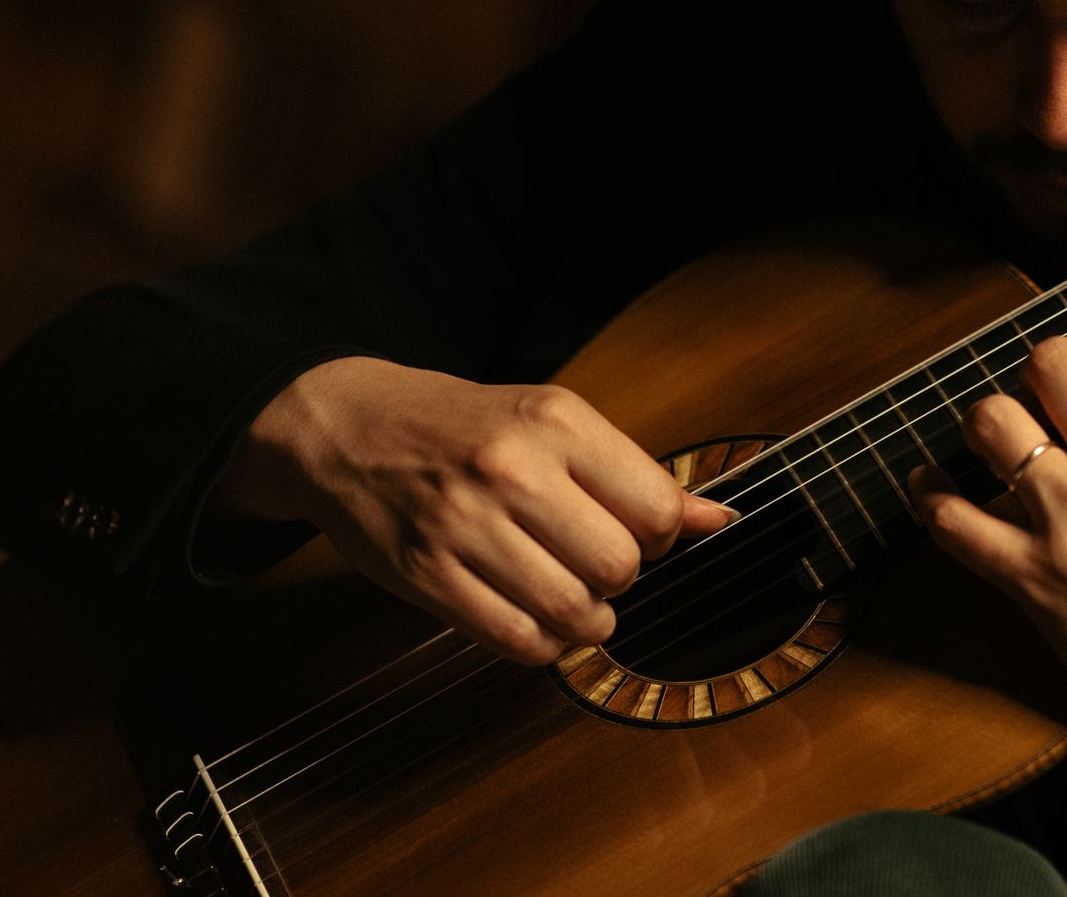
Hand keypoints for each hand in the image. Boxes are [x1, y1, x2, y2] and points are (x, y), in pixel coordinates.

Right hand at [219, 357, 736, 663]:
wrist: (350, 426)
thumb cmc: (463, 427)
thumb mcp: (552, 422)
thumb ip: (634, 474)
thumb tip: (717, 519)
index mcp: (556, 420)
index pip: (656, 508)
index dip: (660, 537)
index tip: (634, 533)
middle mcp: (511, 467)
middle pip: (619, 567)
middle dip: (620, 580)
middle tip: (594, 565)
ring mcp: (463, 524)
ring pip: (573, 612)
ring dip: (585, 621)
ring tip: (569, 600)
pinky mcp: (426, 573)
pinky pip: (516, 641)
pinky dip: (541, 646)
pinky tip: (534, 621)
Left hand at [909, 320, 1066, 735]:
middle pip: (1052, 359)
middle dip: (1053, 372)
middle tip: (1060, 398)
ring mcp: (1064, 514)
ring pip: (989, 418)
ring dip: (994, 422)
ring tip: (1003, 436)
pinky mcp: (1029, 574)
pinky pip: (950, 519)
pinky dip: (930, 496)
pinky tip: (929, 482)